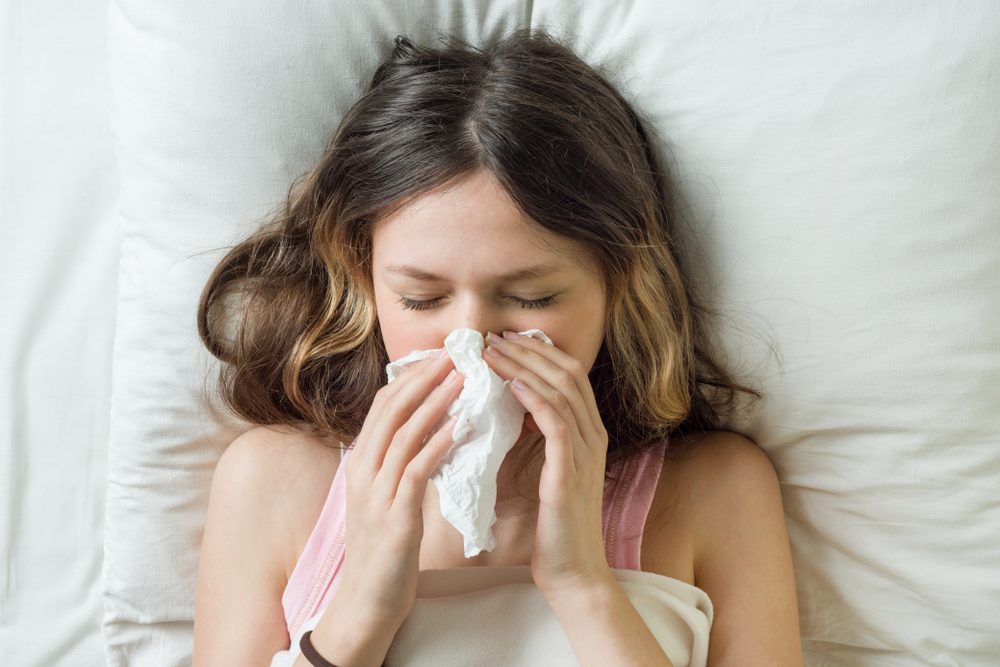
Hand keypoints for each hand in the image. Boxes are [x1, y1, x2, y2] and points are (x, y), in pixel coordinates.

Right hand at [331, 350, 463, 628]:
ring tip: (462, 378)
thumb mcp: (385, 496)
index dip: (411, 378)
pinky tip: (461, 426)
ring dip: (434, 402)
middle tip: (455, 354)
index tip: (440, 357)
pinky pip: (416, 470)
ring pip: (403, 433)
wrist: (366, 601)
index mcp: (360, 462)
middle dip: (423, 378)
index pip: (383, 405)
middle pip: (391, 410)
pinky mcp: (395, 516)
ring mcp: (376, 492)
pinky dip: (438, 443)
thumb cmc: (384, 548)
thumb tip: (428, 429)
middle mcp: (363, 470)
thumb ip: (399, 463)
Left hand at [482, 331, 612, 596]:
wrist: (571, 571)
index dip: (537, 352)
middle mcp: (592, 434)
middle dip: (528, 350)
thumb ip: (531, 439)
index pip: (568, 374)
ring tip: (492, 352)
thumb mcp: (542, 471)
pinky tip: (512, 384)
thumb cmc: (552, 525)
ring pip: (560, 391)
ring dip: (524, 366)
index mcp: (587, 432)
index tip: (503, 339)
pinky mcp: (571, 471)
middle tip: (493, 336)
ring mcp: (585, 451)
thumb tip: (502, 407)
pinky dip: (535, 397)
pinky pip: (556, 422)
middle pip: (566, 373)